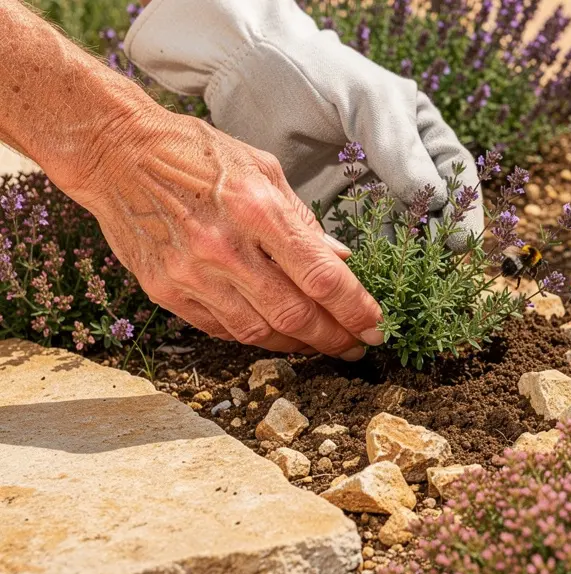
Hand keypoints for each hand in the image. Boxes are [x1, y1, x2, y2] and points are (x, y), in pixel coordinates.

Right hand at [67, 109, 383, 358]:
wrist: (114, 153)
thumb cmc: (196, 153)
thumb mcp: (262, 168)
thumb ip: (303, 220)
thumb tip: (339, 259)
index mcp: (257, 210)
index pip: (321, 277)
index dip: (356, 308)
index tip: (376, 325)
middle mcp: (225, 248)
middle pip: (295, 315)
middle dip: (335, 337)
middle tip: (357, 346)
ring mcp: (191, 274)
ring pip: (259, 332)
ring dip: (299, 344)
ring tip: (322, 344)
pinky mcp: (165, 291)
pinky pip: (222, 329)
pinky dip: (256, 336)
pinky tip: (277, 333)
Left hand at [124, 0, 483, 250]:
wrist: (246, 74)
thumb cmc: (316, 74)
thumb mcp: (368, 100)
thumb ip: (400, 147)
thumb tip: (434, 198)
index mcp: (422, 136)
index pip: (456, 178)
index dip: (462, 212)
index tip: (457, 242)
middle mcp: (401, 170)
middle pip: (431, 216)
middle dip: (433, 246)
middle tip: (431, 274)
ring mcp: (366, 196)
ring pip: (394, 237)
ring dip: (399, 262)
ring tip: (399, 284)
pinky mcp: (330, 215)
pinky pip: (352, 247)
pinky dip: (360, 265)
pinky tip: (363, 278)